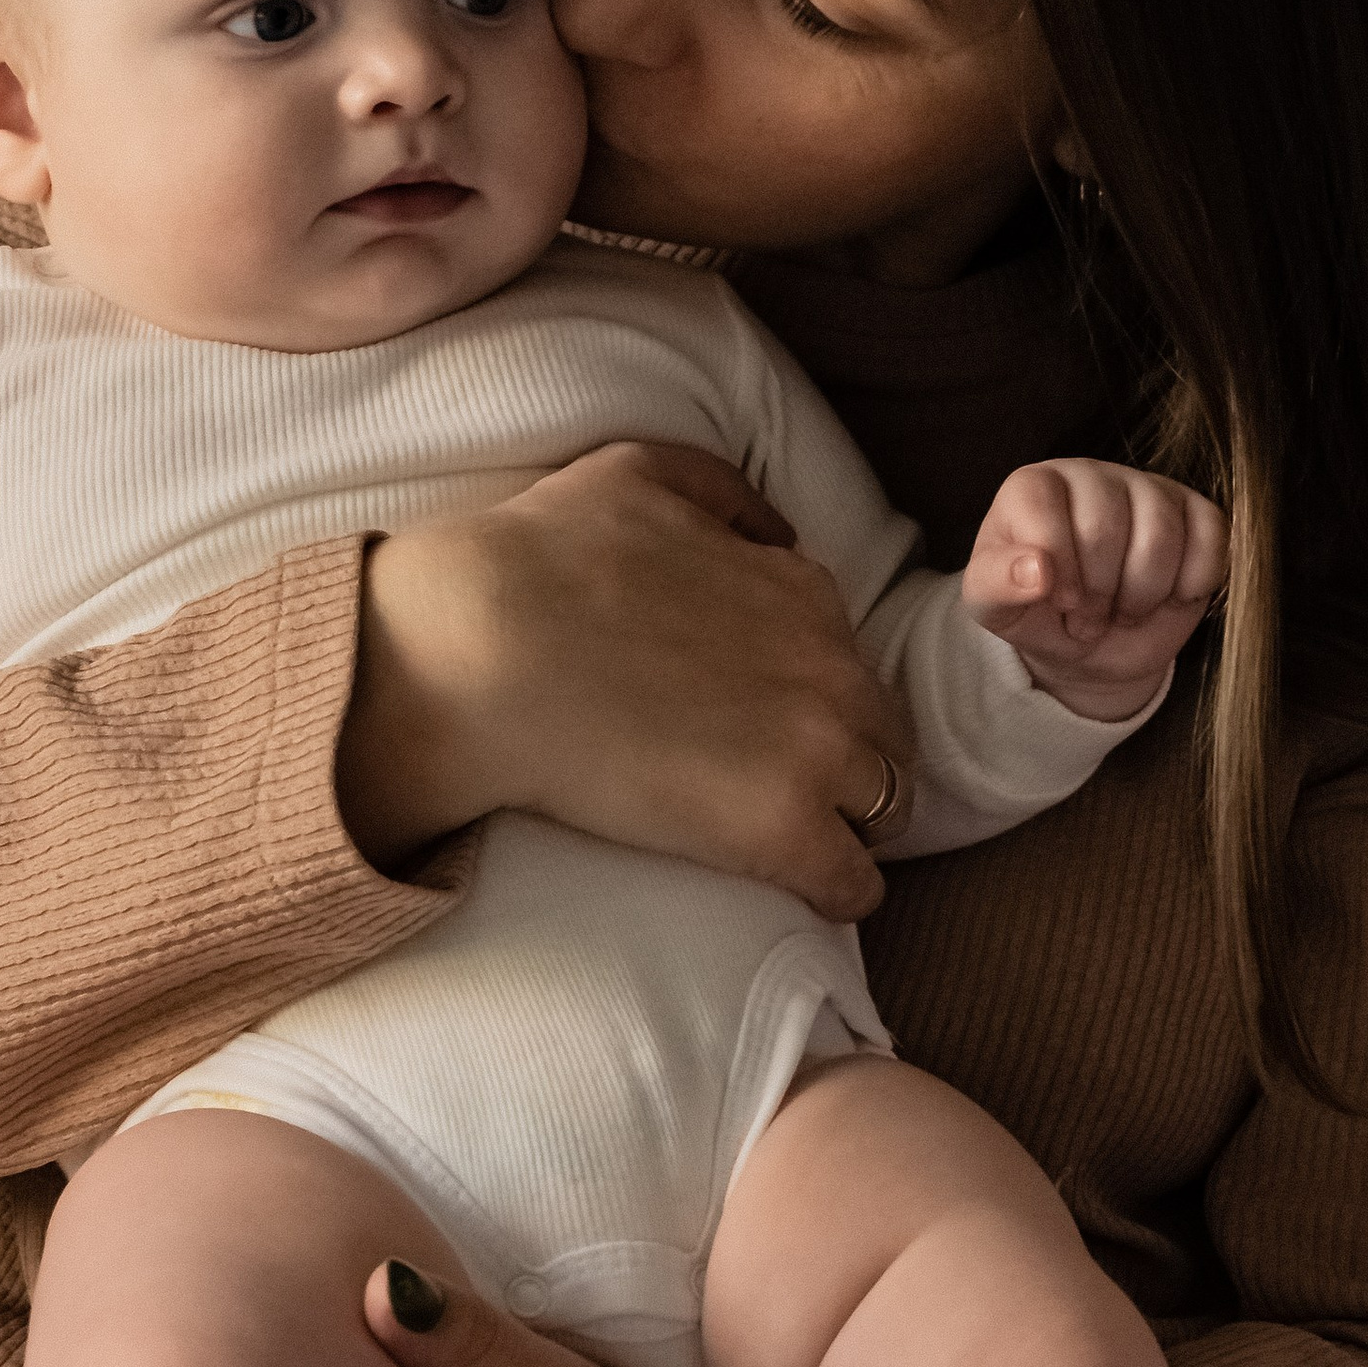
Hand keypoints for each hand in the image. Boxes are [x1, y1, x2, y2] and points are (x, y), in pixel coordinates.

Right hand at [337, 441, 914, 922]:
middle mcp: (828, 668)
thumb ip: (720, 493)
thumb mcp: (638, 473)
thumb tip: (774, 532)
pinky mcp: (782, 829)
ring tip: (792, 848)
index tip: (768, 726)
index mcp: (801, 593)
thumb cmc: (537, 557)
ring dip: (848, 825)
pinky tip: (800, 893)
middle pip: (884, 738)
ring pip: (889, 807)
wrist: (478, 648)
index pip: (849, 663)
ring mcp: (814, 751)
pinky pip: (853, 883)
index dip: (813, 702)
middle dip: (848, 766)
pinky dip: (836, 891)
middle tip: (781, 793)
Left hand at [960, 460, 1227, 721]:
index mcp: (1034, 487)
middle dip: (1098, 593)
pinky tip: (1167, 597)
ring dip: (1142, 595)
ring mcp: (1148, 489)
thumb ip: (996, 586)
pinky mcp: (1197, 512)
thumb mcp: (996, 608)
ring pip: (1161, 536)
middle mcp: (1091, 475)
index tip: (1059, 602)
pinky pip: (1211, 538)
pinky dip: (1191, 583)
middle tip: (1088, 616)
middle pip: (1105, 528)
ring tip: (1122, 610)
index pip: (1045, 512)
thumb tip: (1035, 572)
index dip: (1057, 571)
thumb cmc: (1038, 613)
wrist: (1091, 644)